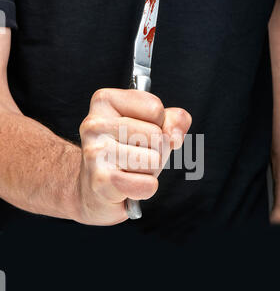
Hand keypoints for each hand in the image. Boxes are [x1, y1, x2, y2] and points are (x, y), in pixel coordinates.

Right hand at [75, 88, 191, 224]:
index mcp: (105, 101)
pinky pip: (148, 184)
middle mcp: (95, 124)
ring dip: (150, 171)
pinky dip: (146, 189)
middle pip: (157, 135)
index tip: (139, 133)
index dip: (158, 124)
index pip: (155, 108)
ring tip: (129, 171)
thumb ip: (174, 120)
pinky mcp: (101, 181)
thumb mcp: (152, 126)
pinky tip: (128, 187)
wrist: (94, 189)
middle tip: (134, 156)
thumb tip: (174, 135)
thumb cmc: (125, 154)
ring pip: (154, 160)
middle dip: (155, 151)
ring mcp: (96, 152)